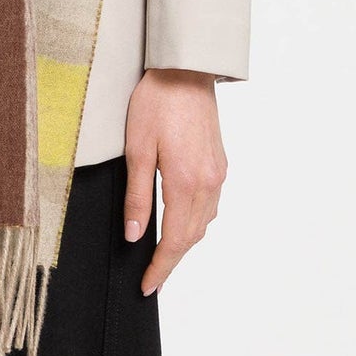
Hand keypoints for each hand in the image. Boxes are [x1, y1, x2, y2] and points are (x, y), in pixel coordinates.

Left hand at [122, 68, 227, 296]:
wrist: (186, 69)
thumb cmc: (156, 101)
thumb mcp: (136, 148)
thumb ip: (137, 196)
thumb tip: (135, 236)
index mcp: (185, 182)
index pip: (174, 240)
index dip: (161, 268)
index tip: (147, 287)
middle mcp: (208, 182)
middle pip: (192, 237)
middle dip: (172, 262)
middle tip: (152, 281)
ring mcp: (218, 172)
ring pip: (204, 222)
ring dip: (185, 242)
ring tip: (164, 256)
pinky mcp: (219, 162)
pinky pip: (211, 204)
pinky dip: (196, 221)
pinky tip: (182, 220)